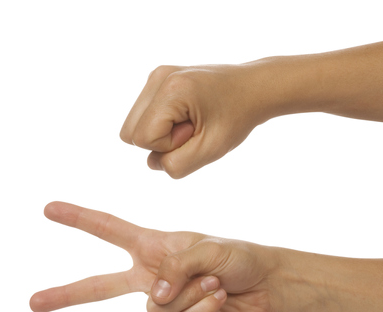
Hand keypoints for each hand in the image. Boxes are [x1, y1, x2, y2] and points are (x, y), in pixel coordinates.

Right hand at [30, 201, 276, 311]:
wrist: (262, 284)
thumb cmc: (235, 256)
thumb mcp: (205, 249)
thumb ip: (174, 268)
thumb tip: (154, 297)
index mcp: (151, 247)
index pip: (107, 230)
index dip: (78, 219)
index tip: (49, 209)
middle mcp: (150, 275)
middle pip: (99, 288)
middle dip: (66, 294)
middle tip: (33, 303)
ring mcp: (164, 301)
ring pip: (156, 310)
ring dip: (191, 293)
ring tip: (213, 280)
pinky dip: (204, 309)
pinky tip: (220, 297)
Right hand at [119, 62, 274, 178]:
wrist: (253, 89)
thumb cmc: (236, 118)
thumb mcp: (210, 150)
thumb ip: (176, 165)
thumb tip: (152, 162)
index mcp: (171, 89)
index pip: (142, 139)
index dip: (169, 146)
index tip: (196, 132)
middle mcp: (158, 78)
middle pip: (129, 133)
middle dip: (159, 141)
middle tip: (192, 130)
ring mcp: (156, 76)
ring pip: (133, 126)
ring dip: (160, 134)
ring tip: (191, 122)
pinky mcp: (158, 80)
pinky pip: (143, 117)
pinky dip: (162, 124)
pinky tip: (186, 116)